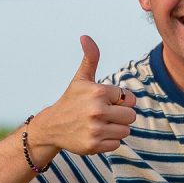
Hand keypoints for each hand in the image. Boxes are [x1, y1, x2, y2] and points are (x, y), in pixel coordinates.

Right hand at [29, 36, 135, 158]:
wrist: (52, 126)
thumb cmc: (71, 100)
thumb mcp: (81, 78)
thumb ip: (90, 58)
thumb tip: (85, 37)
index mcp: (98, 92)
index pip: (129, 99)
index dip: (120, 101)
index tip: (105, 102)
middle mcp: (97, 110)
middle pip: (131, 116)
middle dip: (120, 116)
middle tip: (103, 114)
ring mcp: (95, 129)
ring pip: (126, 131)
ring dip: (116, 129)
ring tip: (99, 124)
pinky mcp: (94, 145)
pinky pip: (117, 144)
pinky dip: (108, 141)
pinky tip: (95, 135)